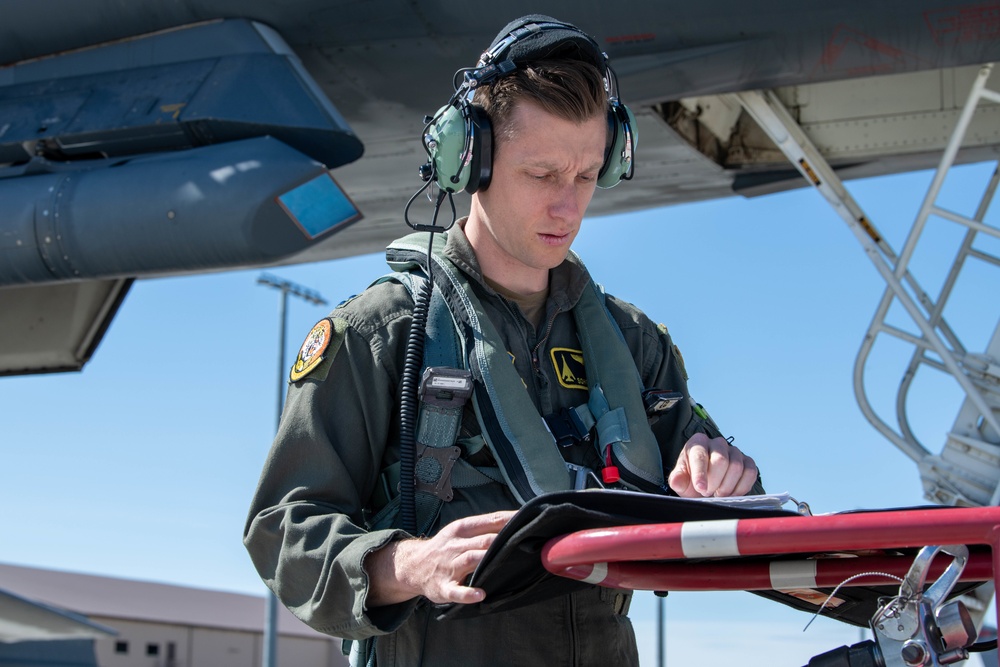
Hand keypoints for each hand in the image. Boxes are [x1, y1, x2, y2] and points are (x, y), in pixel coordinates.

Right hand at [365, 510, 515, 606]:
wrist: (412, 565)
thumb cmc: (445, 547)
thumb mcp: (459, 531)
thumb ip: (484, 528)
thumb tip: (515, 522)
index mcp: (462, 529)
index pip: (490, 521)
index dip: (510, 520)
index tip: (529, 519)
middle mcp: (456, 545)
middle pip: (483, 540)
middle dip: (503, 541)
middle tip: (526, 542)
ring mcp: (449, 567)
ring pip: (470, 560)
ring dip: (486, 560)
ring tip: (505, 562)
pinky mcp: (443, 587)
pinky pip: (456, 591)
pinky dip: (468, 593)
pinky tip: (480, 594)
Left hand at [667, 432, 757, 497]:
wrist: (707, 487)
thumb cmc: (692, 481)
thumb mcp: (681, 482)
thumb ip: (677, 480)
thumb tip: (677, 480)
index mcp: (698, 443)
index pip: (700, 456)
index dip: (700, 473)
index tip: (701, 488)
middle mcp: (717, 443)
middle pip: (721, 460)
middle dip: (714, 481)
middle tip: (708, 493)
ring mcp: (734, 451)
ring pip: (736, 467)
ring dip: (727, 486)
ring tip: (718, 494)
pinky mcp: (748, 461)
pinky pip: (750, 472)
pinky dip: (741, 487)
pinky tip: (732, 493)